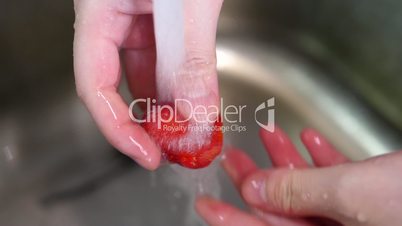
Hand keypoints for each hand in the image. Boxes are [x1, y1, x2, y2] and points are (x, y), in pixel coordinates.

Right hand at [73, 0, 222, 169]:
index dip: (117, 127)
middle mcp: (111, 19)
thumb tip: (197, 114)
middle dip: (147, 121)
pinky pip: (163, 60)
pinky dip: (179, 83)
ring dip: (168, 105)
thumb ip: (193, 56)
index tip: (147, 154)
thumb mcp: (192, 4)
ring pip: (145, 75)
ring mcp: (133, 20)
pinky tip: (194, 103)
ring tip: (189, 132)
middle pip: (118, 85)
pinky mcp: (156, 22)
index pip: (93, 83)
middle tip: (173, 148)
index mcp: (99, 10)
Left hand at [196, 126, 401, 225]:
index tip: (205, 206)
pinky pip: (342, 183)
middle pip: (283, 211)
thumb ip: (299, 192)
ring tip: (266, 136)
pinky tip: (312, 139)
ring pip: (311, 192)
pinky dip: (327, 160)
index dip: (230, 221)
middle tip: (230, 160)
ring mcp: (359, 220)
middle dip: (256, 181)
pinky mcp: (377, 202)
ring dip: (288, 162)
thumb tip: (255, 191)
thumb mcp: (352, 195)